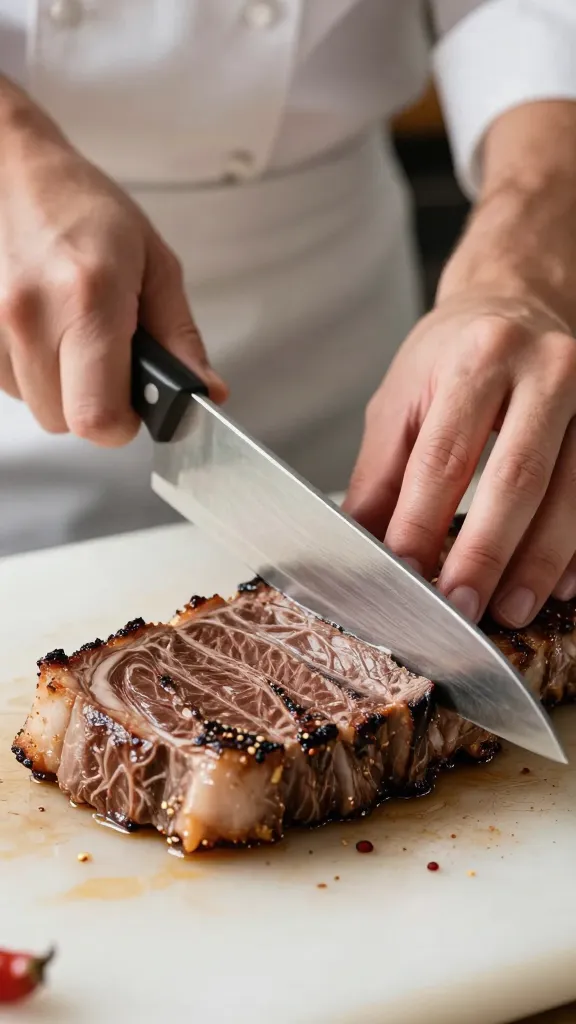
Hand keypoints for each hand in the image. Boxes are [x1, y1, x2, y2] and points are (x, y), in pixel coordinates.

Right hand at [0, 79, 225, 445]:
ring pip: (36, 406)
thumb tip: (204, 391)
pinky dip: (32, 371)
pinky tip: (44, 330)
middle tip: (107, 360)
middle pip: (65, 422)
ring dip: (61, 388)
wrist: (13, 172)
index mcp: (89, 299)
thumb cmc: (87, 211)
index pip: (98, 417)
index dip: (121, 424)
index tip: (134, 405)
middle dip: (94, 404)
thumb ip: (180, 338)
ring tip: (72, 333)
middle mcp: (32, 315)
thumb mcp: (154, 265)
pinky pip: (9, 385)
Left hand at [344, 293, 575, 627]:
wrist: (519, 304)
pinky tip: (558, 586)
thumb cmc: (454, 358)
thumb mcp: (403, 399)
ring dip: (539, 564)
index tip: (404, 572)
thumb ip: (381, 474)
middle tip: (461, 606)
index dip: (421, 521)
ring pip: (571, 493)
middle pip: (517, 477)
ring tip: (508, 610)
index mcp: (479, 357)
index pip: (445, 455)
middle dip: (487, 552)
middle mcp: (546, 370)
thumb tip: (361, 546)